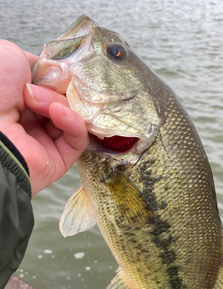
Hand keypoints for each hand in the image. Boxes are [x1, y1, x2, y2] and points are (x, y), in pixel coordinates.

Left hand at [0, 40, 88, 195]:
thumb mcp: (11, 58)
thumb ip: (36, 64)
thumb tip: (53, 71)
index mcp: (16, 102)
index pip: (49, 89)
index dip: (57, 80)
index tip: (57, 71)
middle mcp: (28, 124)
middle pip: (63, 103)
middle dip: (57, 92)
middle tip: (40, 88)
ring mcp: (43, 143)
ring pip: (71, 119)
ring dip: (60, 104)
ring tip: (38, 101)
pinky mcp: (57, 162)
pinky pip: (77, 139)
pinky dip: (73, 122)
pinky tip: (58, 112)